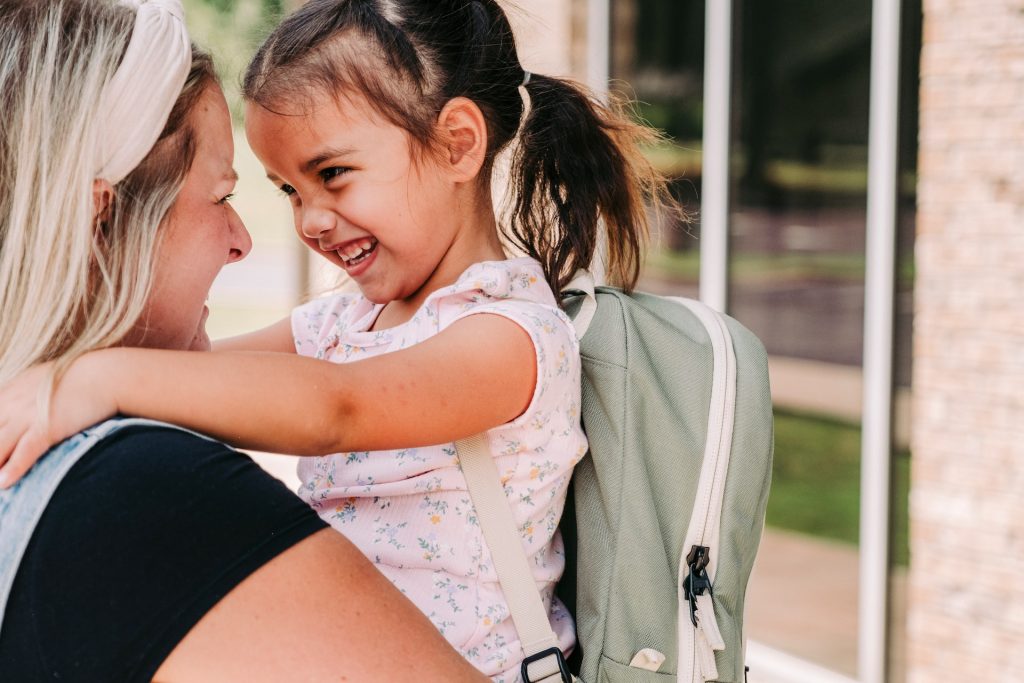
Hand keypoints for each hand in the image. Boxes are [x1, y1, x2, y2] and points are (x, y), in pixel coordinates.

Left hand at [0, 354, 116, 487]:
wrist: (105, 375)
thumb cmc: (76, 378)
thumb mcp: (38, 380)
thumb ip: (19, 395)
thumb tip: (11, 406)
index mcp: (7, 394)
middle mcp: (11, 405)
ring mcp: (28, 416)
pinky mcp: (48, 427)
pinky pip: (25, 451)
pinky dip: (14, 468)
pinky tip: (4, 483)